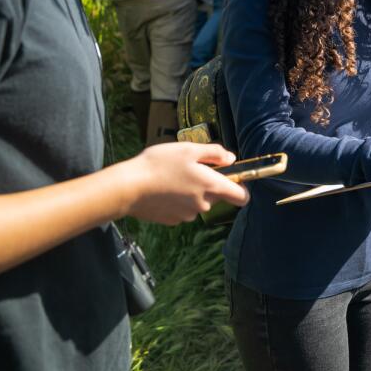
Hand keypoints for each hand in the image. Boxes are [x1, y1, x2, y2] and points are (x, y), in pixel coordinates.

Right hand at [117, 143, 249, 225]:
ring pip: (198, 203)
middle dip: (208, 184)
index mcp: (212, 187)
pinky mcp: (172, 221)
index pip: (242, 197)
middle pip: (216, 197)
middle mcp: (204, 205)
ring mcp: (187, 216)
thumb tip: (231, 159)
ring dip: (191, 193)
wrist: (128, 187)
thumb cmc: (160, 164)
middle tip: (190, 169)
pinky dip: (177, 201)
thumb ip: (215, 153)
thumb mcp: (189, 149)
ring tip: (172, 178)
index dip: (242, 188)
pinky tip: (163, 190)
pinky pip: (182, 210)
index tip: (233, 178)